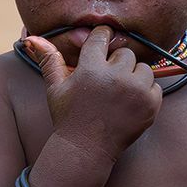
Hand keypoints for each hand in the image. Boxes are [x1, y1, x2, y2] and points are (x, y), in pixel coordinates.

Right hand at [26, 26, 161, 161]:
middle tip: (107, 80)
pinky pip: (154, 86)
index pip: (102, 36)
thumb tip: (32, 37)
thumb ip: (49, 60)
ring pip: (143, 68)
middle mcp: (115, 77)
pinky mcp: (150, 105)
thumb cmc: (68, 117)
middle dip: (117, 63)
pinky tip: (129, 103)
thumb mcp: (55, 88)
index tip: (103, 41)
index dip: (102, 37)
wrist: (86, 149)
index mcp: (91, 69)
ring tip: (119, 92)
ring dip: (134, 76)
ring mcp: (135, 91)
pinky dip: (145, 93)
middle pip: (125, 53)